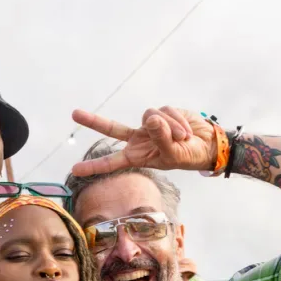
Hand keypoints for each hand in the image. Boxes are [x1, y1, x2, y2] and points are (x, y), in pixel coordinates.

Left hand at [70, 106, 216, 176]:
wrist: (206, 145)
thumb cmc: (187, 156)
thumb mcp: (173, 155)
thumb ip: (161, 138)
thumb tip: (151, 119)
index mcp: (136, 157)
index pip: (112, 162)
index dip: (94, 166)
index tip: (75, 170)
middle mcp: (138, 140)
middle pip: (112, 129)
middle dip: (94, 121)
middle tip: (74, 114)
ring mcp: (149, 125)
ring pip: (150, 116)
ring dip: (169, 126)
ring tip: (183, 137)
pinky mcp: (161, 113)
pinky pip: (164, 111)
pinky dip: (177, 120)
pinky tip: (186, 130)